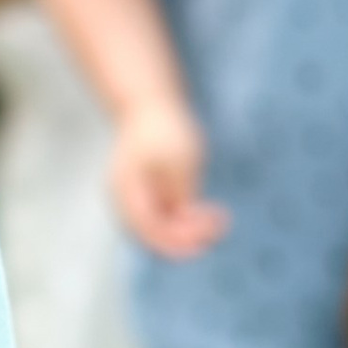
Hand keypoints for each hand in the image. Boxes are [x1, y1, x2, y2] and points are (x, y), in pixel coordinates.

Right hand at [110, 96, 227, 257]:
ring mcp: (138, 199)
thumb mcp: (179, 158)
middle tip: (219, 228)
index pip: (149, 230)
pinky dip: (187, 219)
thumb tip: (187, 218)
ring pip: (163, 228)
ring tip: (219, 219)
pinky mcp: (151, 195)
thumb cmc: (163, 128)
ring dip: (190, 229)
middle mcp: (128, 201)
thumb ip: (181, 191)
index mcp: (127, 192)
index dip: (176, 242)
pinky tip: (209, 212)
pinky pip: (168, 217)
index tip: (205, 241)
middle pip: (155, 235)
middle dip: (186, 237)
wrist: (148, 106)